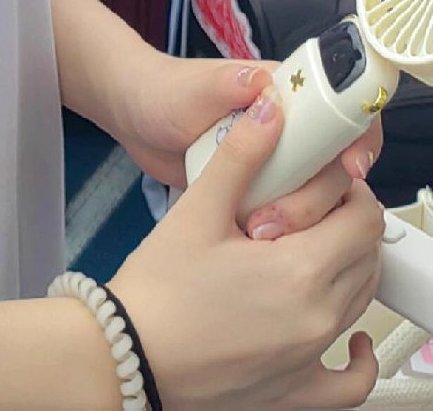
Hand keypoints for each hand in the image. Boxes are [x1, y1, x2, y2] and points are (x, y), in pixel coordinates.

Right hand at [112, 88, 383, 409]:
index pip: (363, 219)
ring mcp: (310, 360)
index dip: (347, 191)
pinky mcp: (296, 392)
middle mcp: (318, 319)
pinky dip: (361, 362)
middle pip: (367, 257)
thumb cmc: (158, 289)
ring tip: (308, 251)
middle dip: (345, 225)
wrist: (129, 354)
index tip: (320, 182)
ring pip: (361, 304)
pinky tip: (354, 343)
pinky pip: (350, 385)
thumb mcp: (196, 210)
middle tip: (305, 210)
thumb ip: (240, 156)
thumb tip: (269, 113)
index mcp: (300, 271)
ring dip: (347, 271)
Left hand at [115, 50, 380, 214]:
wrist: (134, 116)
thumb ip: (226, 86)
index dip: (357, 140)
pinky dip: (283, 229)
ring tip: (261, 234)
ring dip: (302, 219)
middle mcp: (289, 128)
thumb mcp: (193, 91)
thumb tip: (263, 84)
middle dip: (320, 196)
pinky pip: (288, 212)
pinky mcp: (261, 189)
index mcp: (283, 94)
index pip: (342, 112)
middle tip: (281, 217)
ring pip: (315, 194)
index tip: (350, 170)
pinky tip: (260, 243)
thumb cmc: (163, 92)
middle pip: (334, 164)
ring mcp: (277, 161)